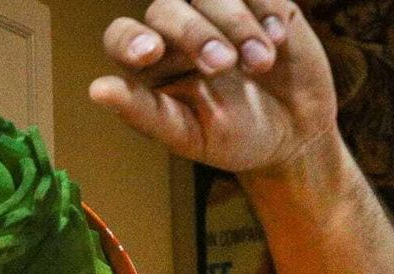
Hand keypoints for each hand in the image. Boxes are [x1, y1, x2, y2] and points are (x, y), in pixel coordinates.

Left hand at [89, 0, 338, 175]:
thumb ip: (144, 113)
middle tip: (224, 66)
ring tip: (262, 63)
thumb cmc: (234, 139)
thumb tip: (97, 89)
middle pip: (166, 8)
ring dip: (236, 24)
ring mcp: (218, 13)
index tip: (150, 52)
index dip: (129, 38)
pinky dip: (265, 9)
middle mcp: (177, 33)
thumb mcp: (189, 136)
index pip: (121, 36)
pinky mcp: (260, 3)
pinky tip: (278, 39)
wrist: (296, 134)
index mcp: (151, 65)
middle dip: (194, 33)